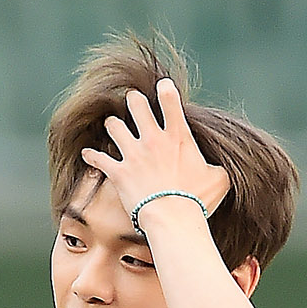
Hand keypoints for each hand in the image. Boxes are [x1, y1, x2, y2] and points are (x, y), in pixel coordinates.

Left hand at [81, 78, 230, 226]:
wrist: (173, 219)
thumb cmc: (197, 201)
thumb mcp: (218, 179)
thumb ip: (216, 167)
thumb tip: (217, 170)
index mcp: (178, 136)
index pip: (169, 99)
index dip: (165, 90)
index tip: (163, 88)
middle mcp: (153, 139)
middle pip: (135, 104)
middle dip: (133, 101)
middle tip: (133, 104)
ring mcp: (133, 154)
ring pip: (113, 125)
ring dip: (113, 125)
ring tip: (113, 127)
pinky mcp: (118, 172)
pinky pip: (98, 158)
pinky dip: (92, 156)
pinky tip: (88, 153)